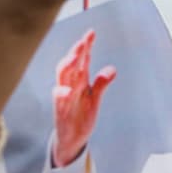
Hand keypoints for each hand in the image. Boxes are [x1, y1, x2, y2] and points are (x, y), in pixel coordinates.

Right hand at [51, 30, 116, 166]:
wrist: (72, 139)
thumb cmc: (81, 115)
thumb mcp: (94, 99)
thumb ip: (101, 83)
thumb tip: (112, 69)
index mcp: (79, 80)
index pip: (82, 59)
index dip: (86, 46)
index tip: (91, 33)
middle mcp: (70, 85)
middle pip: (70, 64)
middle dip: (75, 52)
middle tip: (82, 42)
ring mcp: (64, 97)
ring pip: (62, 78)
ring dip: (67, 67)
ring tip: (74, 57)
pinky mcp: (60, 111)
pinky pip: (59, 101)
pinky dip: (61, 94)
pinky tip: (66, 90)